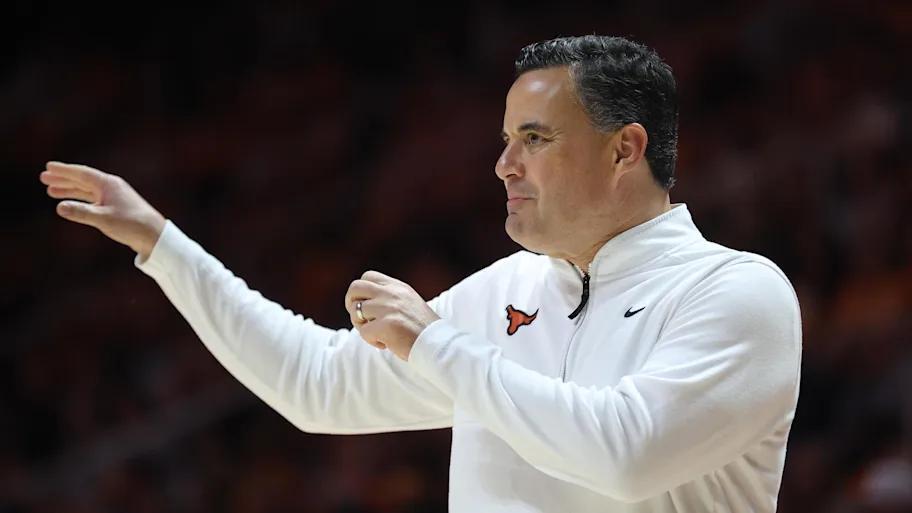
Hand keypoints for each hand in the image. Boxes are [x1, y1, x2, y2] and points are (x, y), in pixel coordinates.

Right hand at [39, 161, 165, 259]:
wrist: (154, 235)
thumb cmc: (131, 224)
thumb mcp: (103, 219)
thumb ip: (81, 212)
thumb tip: (59, 207)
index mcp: (108, 184)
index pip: (82, 173)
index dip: (64, 170)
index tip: (48, 167)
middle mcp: (111, 187)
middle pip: (82, 180)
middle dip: (63, 179)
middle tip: (44, 178)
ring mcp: (114, 197)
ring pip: (87, 190)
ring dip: (69, 190)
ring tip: (50, 191)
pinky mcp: (116, 207)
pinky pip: (93, 199)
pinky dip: (80, 200)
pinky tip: (71, 204)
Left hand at [344, 271, 439, 360]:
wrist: (438, 344)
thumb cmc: (422, 330)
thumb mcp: (408, 304)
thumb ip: (389, 298)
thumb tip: (362, 304)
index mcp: (398, 287)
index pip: (367, 277)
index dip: (361, 293)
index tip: (366, 307)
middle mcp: (392, 293)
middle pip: (355, 288)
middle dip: (351, 305)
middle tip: (362, 320)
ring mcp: (389, 308)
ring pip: (356, 312)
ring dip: (362, 326)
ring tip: (378, 335)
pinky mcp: (387, 325)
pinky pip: (364, 332)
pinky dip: (372, 341)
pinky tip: (386, 344)